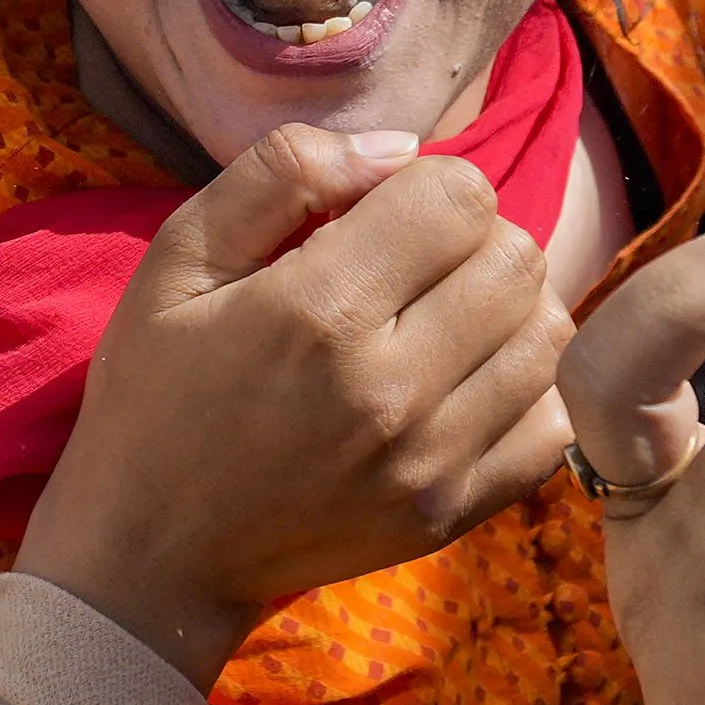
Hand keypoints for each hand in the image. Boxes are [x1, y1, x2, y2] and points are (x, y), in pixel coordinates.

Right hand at [14, 125, 576, 685]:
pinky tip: (466, 384)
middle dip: (473, 240)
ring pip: (551, 336)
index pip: (459, 197)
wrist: (152, 557)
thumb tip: (399, 148)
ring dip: (508, 310)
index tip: (379, 217)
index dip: (425, 186)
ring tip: (444, 322)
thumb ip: (281, 174)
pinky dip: (526, 390)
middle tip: (414, 267)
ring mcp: (432, 461)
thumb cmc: (156, 394)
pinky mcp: (453, 514)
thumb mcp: (178, 259)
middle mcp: (391, 387)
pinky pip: (553, 425)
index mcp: (319, 311)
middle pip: (518, 258)